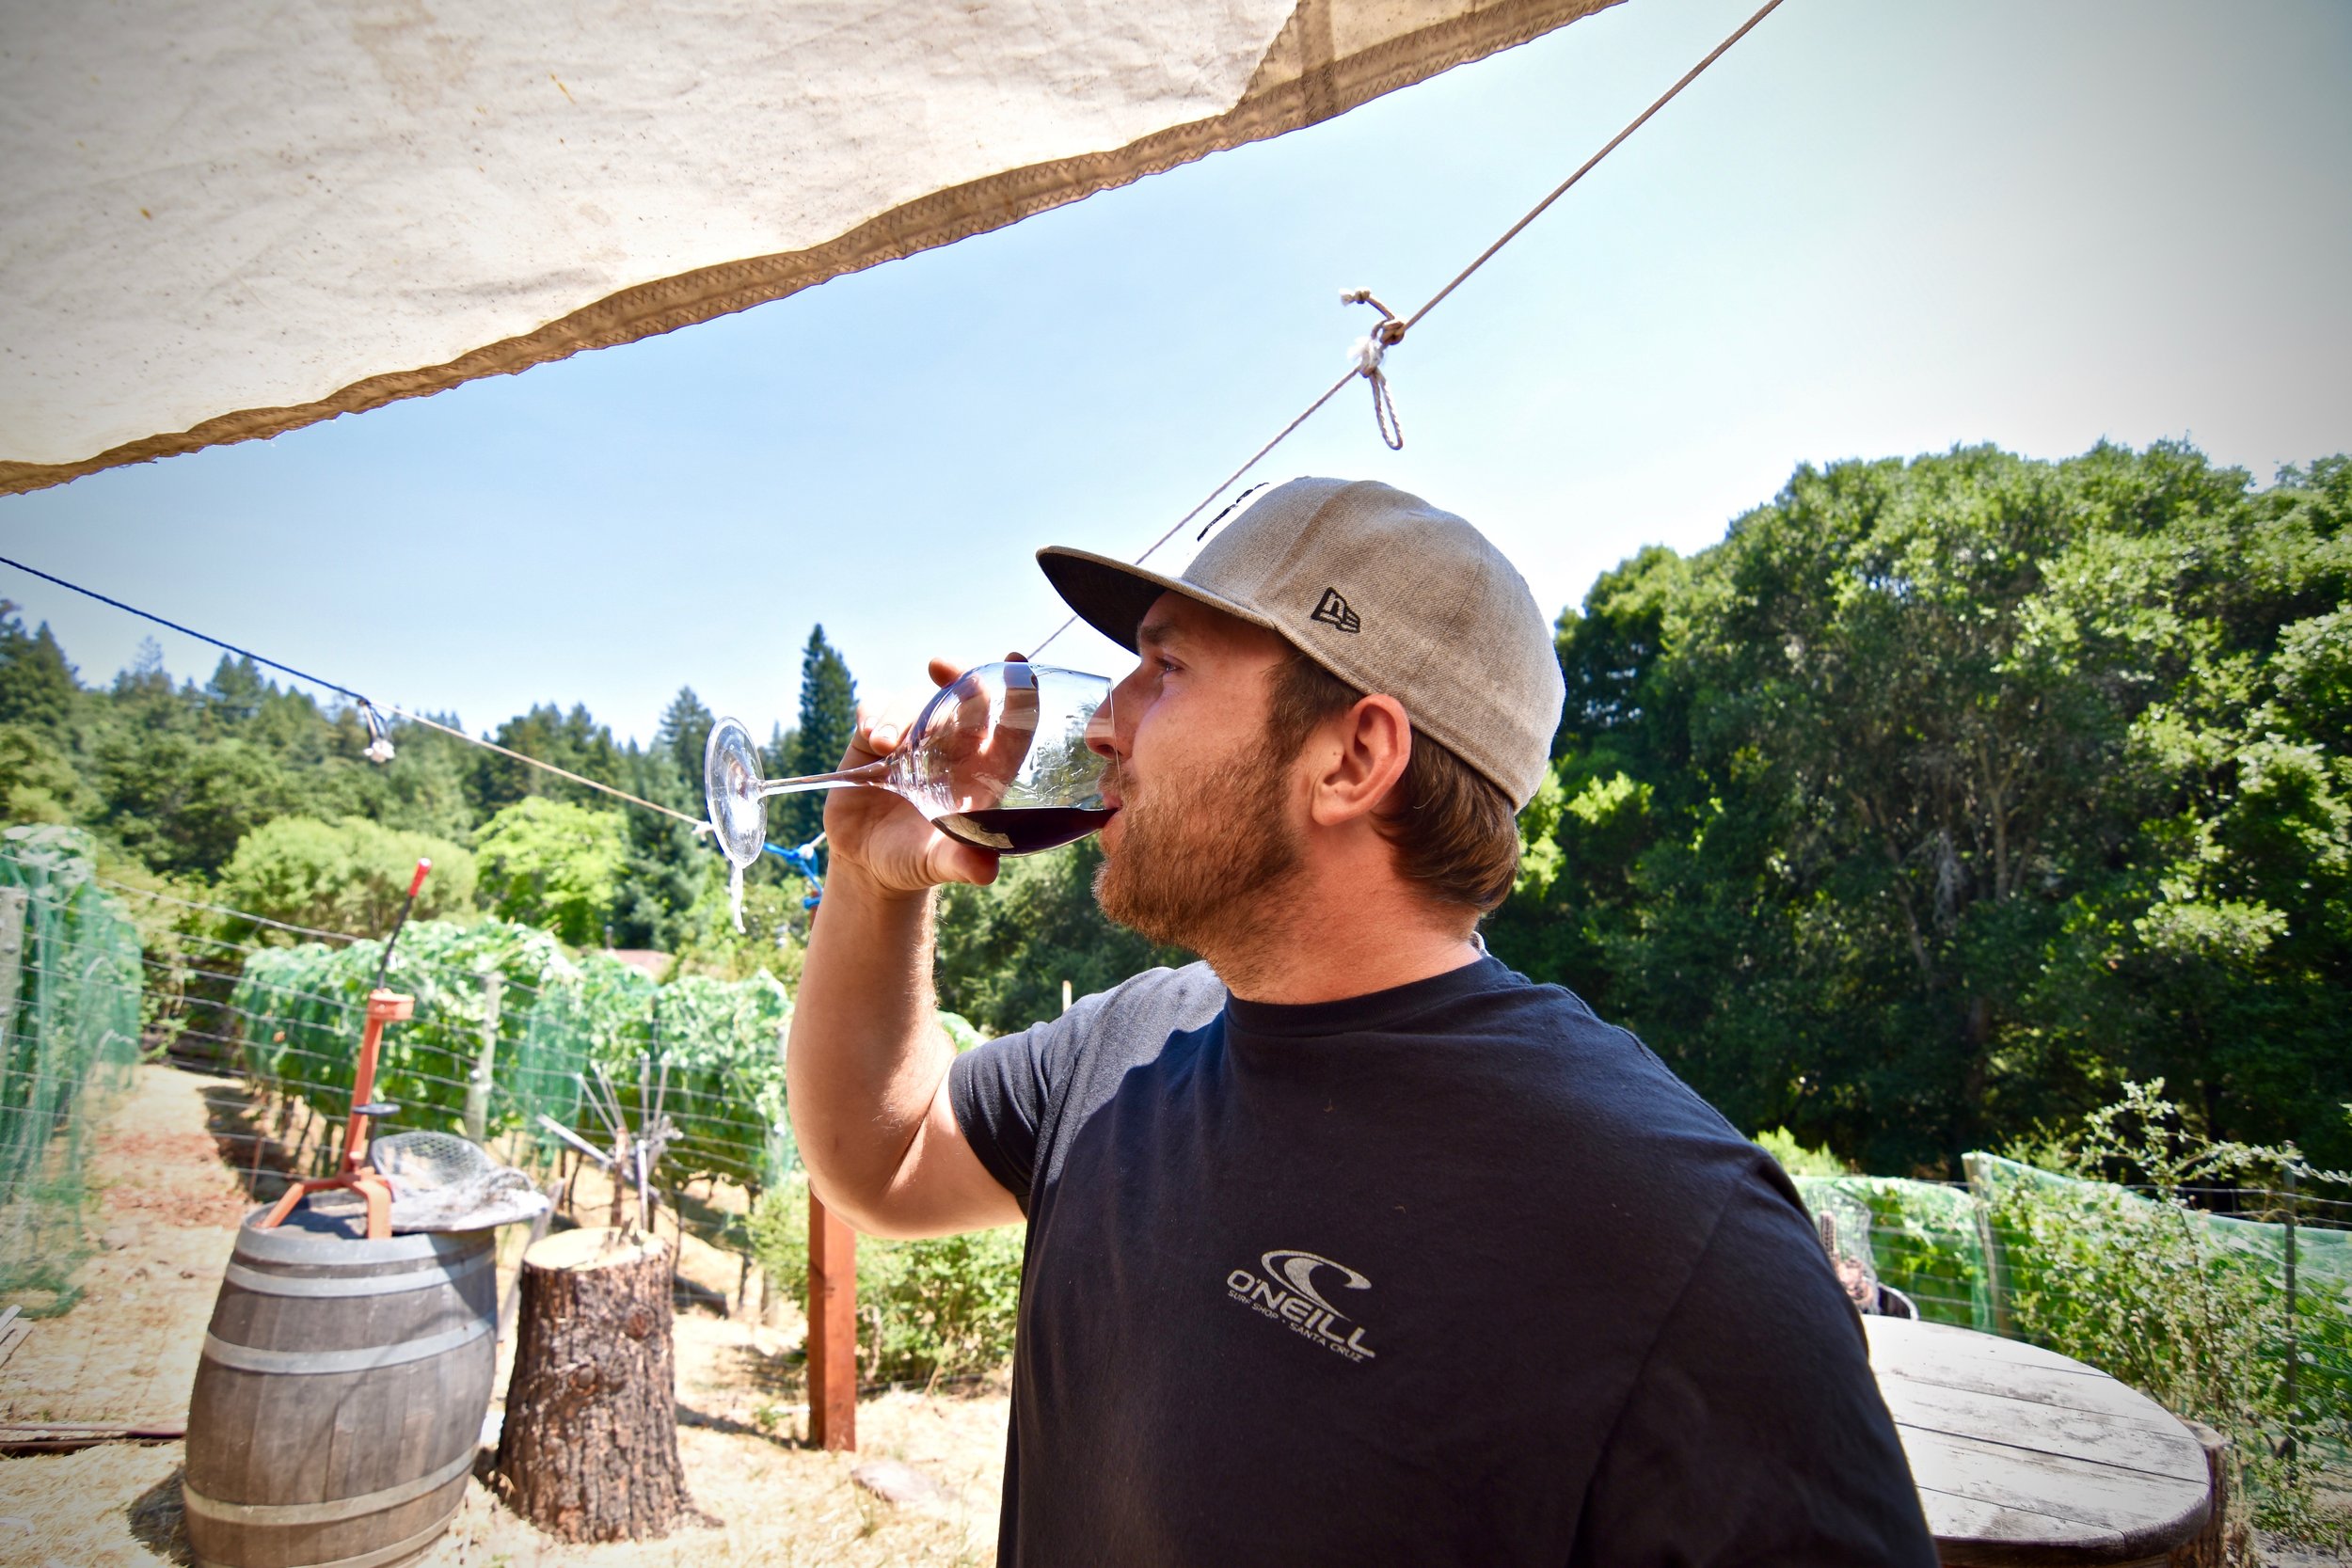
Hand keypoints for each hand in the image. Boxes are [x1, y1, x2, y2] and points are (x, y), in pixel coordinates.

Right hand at [820, 656, 1025, 896]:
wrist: (868, 864)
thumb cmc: (917, 861)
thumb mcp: (939, 864)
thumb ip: (962, 863)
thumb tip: (985, 868)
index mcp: (984, 771)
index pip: (1012, 725)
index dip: (1019, 693)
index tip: (1016, 662)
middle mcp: (953, 748)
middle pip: (965, 698)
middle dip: (958, 677)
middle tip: (941, 667)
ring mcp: (914, 739)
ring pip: (915, 701)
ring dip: (901, 714)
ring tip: (885, 745)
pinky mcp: (874, 738)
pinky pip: (876, 707)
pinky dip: (874, 715)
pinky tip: (872, 739)